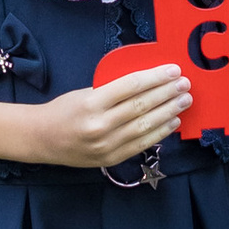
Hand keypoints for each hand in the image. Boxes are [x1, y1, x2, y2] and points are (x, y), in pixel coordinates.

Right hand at [30, 62, 191, 170]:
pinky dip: (160, 132)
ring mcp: (106, 145)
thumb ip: (113, 89)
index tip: (173, 70)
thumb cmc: (64, 109)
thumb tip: (148, 81)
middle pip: (142, 106)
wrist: (42, 139)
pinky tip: (172, 122)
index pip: (131, 86)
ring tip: (184, 101)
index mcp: (92, 103)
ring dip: (169, 112)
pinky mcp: (111, 158)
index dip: (155, 77)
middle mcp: (100, 125)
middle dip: (167, 93)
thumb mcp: (85, 92)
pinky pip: (141, 144)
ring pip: (145, 126)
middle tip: (185, 84)